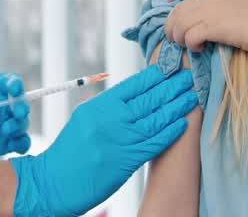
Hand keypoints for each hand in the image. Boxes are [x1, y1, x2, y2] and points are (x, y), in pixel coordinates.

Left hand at [0, 73, 30, 158]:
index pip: (11, 82)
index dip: (15, 85)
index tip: (14, 89)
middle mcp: (5, 105)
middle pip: (21, 104)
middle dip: (21, 108)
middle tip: (16, 113)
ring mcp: (6, 124)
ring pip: (22, 124)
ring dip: (19, 126)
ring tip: (6, 130)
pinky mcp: (5, 142)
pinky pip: (20, 143)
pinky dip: (22, 144)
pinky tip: (14, 145)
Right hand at [9, 65, 196, 216]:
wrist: (55, 181)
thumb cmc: (70, 150)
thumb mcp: (85, 118)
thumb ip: (109, 107)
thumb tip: (134, 94)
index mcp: (100, 105)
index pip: (134, 84)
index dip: (156, 74)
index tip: (172, 66)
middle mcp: (111, 119)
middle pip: (149, 98)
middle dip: (172, 86)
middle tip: (190, 76)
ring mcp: (120, 139)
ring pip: (156, 118)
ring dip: (177, 107)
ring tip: (192, 97)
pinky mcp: (126, 160)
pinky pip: (154, 143)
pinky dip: (170, 132)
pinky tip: (182, 124)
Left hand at [164, 0, 247, 52]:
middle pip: (178, 9)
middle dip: (171, 24)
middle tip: (173, 34)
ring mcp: (208, 11)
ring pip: (180, 24)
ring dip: (178, 36)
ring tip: (184, 43)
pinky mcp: (210, 28)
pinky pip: (189, 37)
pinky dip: (190, 44)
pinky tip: (198, 48)